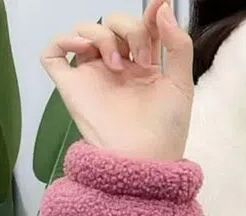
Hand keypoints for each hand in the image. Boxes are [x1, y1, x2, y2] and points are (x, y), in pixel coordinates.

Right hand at [41, 0, 193, 161]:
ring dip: (103, 36)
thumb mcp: (181, 85)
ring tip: (118, 66)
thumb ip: (178, 45)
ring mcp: (94, 75)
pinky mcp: (73, 86)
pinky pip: (54, 52)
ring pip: (86, 30)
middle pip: (114, 23)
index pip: (143, 27)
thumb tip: (163, 7)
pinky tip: (84, 49)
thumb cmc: (166, 130)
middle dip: (130, 30)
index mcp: (146, 66)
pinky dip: (64, 40)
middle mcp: (119, 67)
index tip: (160, 4)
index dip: (150, 14)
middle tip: (143, 60)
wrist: (144, 159)